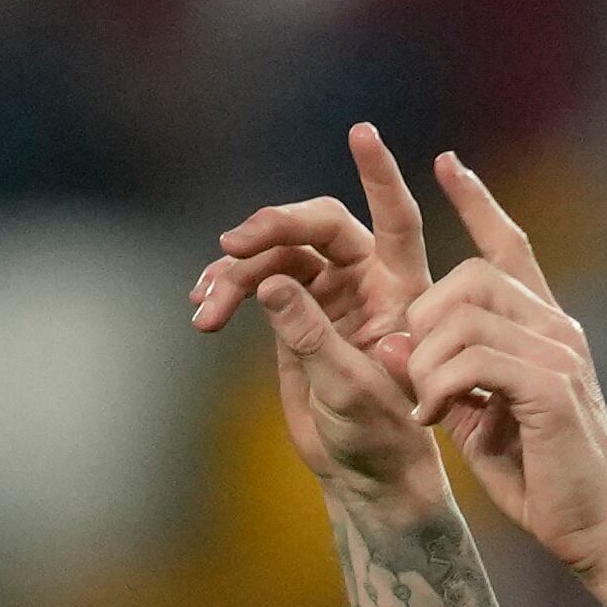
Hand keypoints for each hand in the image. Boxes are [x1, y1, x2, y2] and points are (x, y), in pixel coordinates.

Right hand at [194, 124, 442, 506]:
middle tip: (232, 246)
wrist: (364, 475)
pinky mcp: (294, 311)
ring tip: (207, 306)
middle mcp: (367, 280)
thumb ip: (311, 335)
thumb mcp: (349, 390)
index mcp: (402, 290)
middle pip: (319, 226)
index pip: (394, 218)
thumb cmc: (381, 438)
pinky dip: (227, 289)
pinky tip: (204, 308)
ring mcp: (328, 293)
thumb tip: (270, 281)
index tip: (361, 132)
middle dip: (273, 226)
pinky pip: (255, 281)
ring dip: (236, 272)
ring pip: (277, 254)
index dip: (380, 175)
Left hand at [405, 155, 606, 580]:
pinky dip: (438, 385)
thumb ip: (438, 376)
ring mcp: (560, 353)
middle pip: (470, 276)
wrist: (599, 532)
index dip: (477, 202)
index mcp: (544, 329)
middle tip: (412, 375)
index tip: (445, 162)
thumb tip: (388, 344)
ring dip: (424, 362)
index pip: (510, 247)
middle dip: (423, 319)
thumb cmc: (542, 480)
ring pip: (464, 315)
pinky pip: (473, 358)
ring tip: (426, 407)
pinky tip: (434, 417)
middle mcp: (558, 328)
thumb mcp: (476, 419)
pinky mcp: (553, 386)